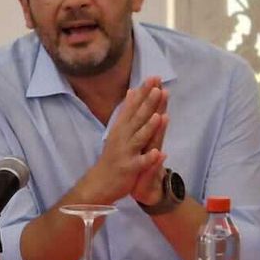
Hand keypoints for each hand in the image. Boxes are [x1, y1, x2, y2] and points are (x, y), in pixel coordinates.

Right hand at [80, 78, 166, 203]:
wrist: (100, 182)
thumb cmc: (113, 155)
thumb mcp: (118, 131)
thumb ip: (127, 112)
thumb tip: (132, 92)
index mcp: (121, 128)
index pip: (134, 106)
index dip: (144, 92)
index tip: (153, 77)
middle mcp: (123, 137)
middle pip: (138, 118)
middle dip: (148, 103)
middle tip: (158, 88)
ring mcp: (126, 153)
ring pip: (139, 138)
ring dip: (149, 127)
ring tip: (159, 116)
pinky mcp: (130, 169)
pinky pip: (141, 163)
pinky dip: (149, 158)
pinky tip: (159, 153)